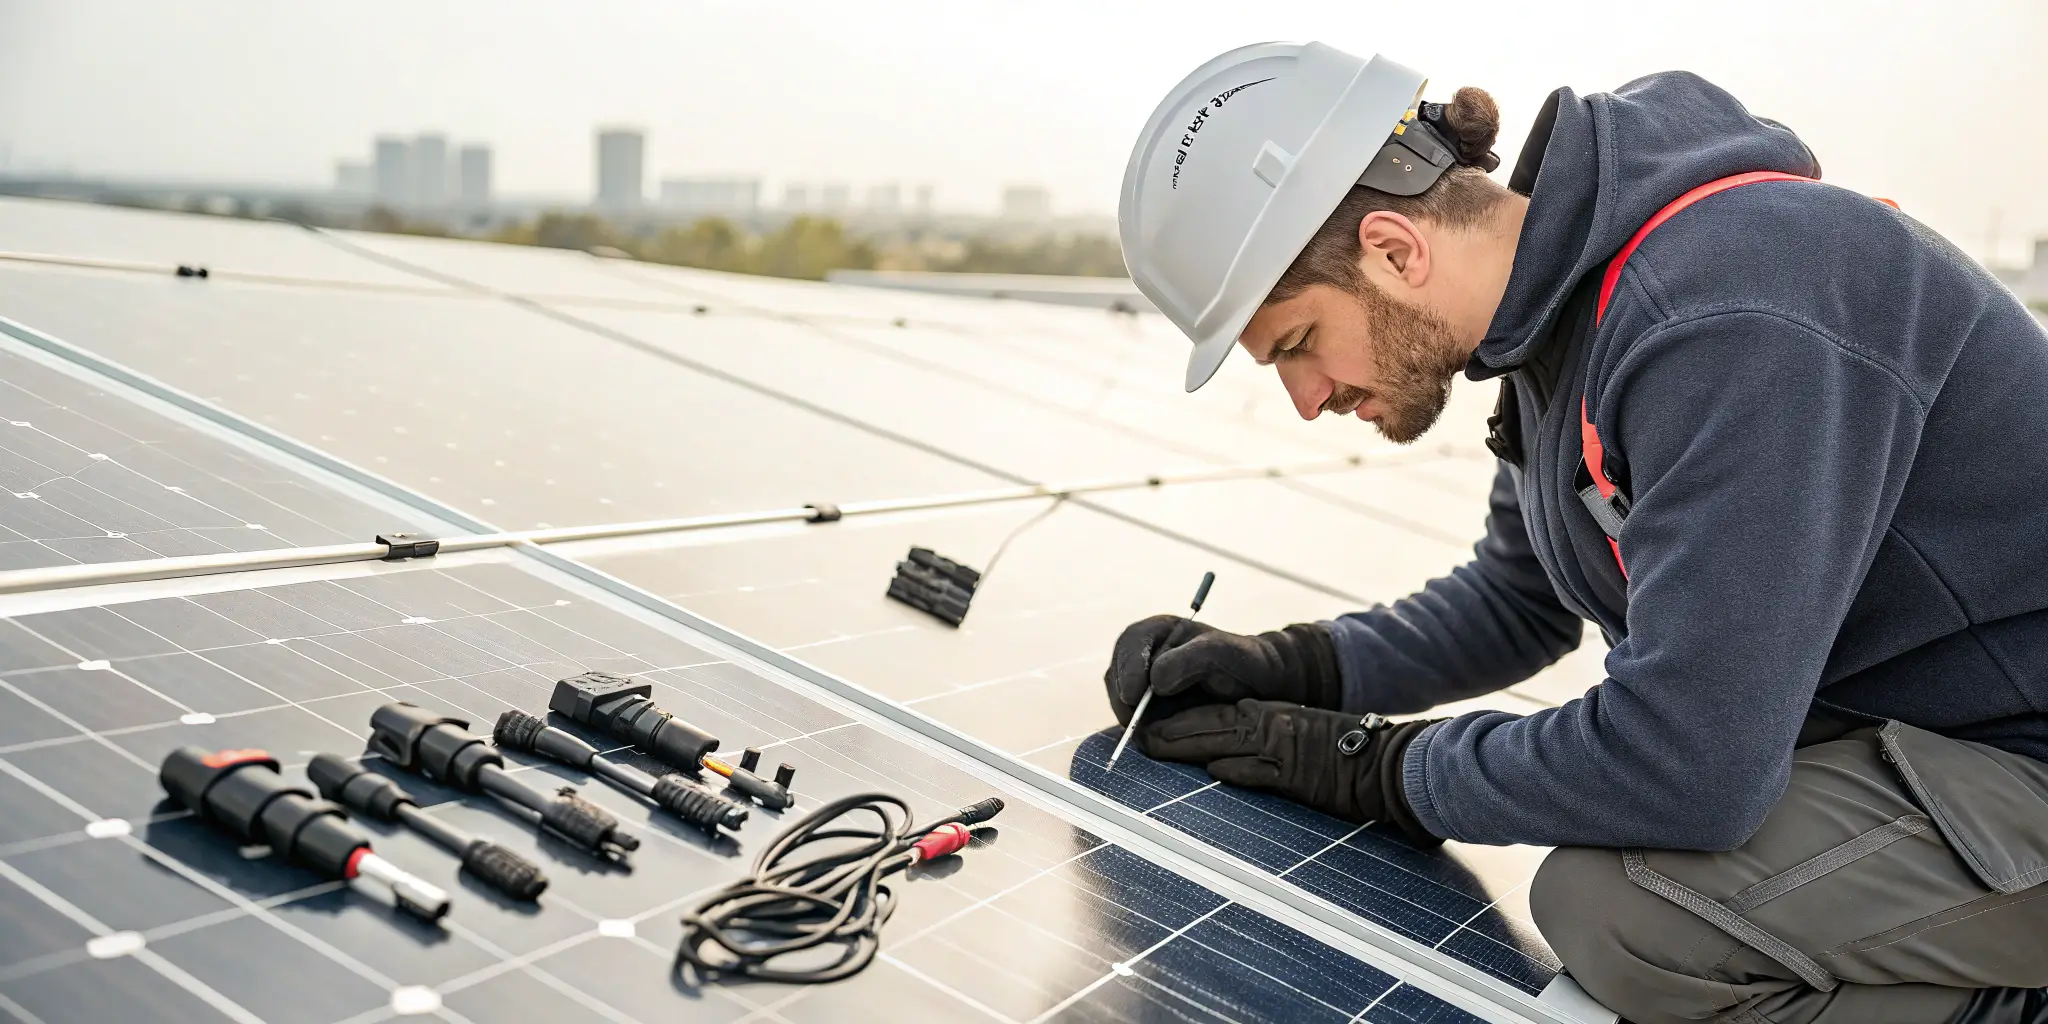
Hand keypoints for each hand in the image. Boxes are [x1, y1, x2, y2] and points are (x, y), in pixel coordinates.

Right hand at [1102, 616, 1342, 726]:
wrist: (1262, 687)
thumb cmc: (1245, 662)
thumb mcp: (1222, 653)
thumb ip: (1189, 660)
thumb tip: (1155, 681)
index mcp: (1160, 632)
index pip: (1130, 644)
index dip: (1127, 669)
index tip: (1134, 694)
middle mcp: (1146, 656)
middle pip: (1116, 675)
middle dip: (1122, 698)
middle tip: (1135, 722)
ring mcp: (1145, 684)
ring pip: (1121, 701)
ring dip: (1130, 717)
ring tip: (1146, 732)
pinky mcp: (1151, 710)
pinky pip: (1135, 720)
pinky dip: (1140, 729)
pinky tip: (1154, 738)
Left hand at [1142, 699, 1444, 844]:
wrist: (1388, 764)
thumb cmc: (1347, 758)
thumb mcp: (1300, 743)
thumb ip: (1262, 753)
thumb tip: (1219, 766)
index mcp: (1275, 719)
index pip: (1221, 715)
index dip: (1185, 721)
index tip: (1154, 728)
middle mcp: (1275, 729)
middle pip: (1214, 725)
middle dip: (1174, 731)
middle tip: (1139, 737)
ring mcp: (1286, 751)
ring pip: (1228, 742)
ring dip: (1189, 745)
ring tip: (1155, 748)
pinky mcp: (1301, 775)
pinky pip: (1265, 771)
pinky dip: (1239, 770)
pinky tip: (1213, 771)